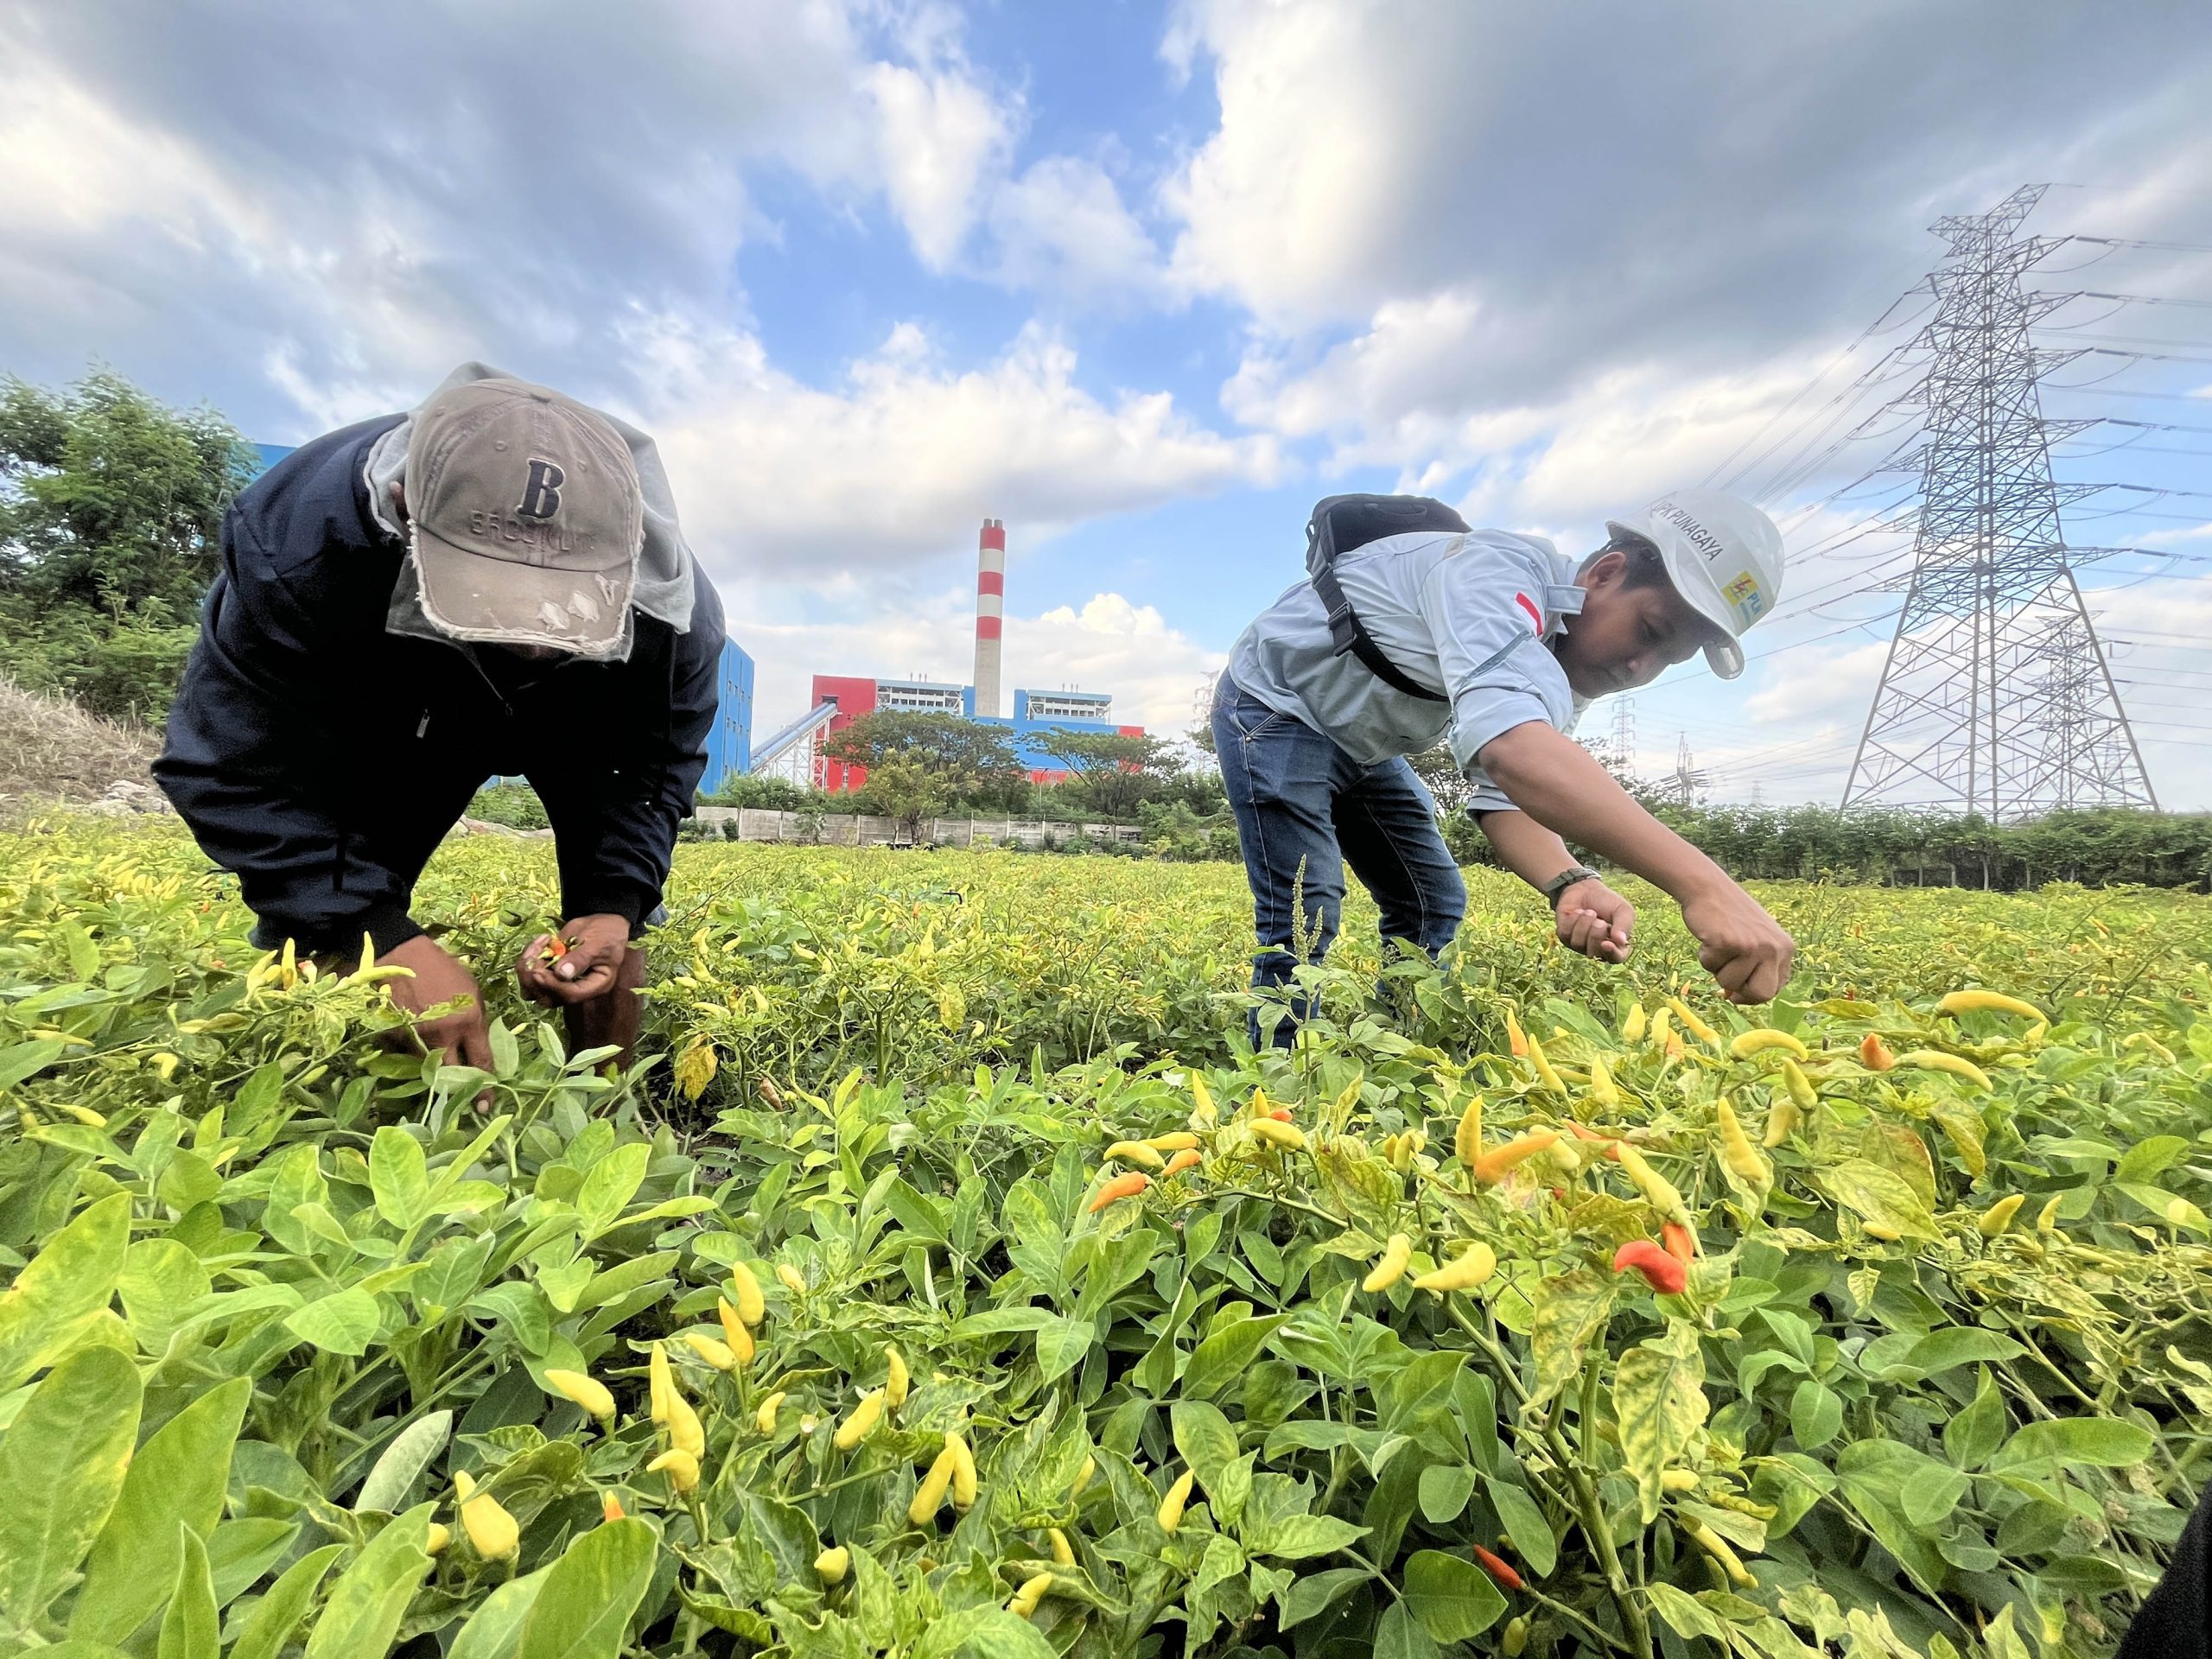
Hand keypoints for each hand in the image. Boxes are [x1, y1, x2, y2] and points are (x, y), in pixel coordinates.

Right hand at [376, 936, 493, 1095]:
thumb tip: (478, 1046)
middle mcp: (443, 1034)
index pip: (481, 1062)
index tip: (486, 1105)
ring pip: (427, 1067)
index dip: (485, 1086)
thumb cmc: (442, 968)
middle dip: (460, 1091)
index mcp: (468, 1021)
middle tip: (464, 1105)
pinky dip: (409, 1056)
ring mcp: (415, 1037)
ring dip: (433, 1071)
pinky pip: (403, 1056)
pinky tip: (410, 1044)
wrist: (401, 953)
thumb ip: (476, 1020)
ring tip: (435, 1069)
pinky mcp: (391, 1036)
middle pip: (453, 1075)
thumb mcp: (471, 990)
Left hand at [518, 914, 635, 1008]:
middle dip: (534, 979)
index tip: (539, 970)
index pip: (571, 995)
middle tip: (534, 953)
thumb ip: (580, 958)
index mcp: (594, 986)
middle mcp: (576, 990)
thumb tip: (562, 973)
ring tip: (537, 945)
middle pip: (548, 998)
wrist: (601, 923)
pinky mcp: (549, 975)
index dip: (553, 985)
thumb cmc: (605, 933)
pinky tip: (539, 942)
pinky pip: (530, 976)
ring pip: (533, 990)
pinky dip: (527, 961)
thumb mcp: (597, 943)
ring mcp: (560, 984)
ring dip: (526, 970)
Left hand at [1555, 879, 1634, 963]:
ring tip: (1589, 912)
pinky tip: (1578, 912)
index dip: (1611, 953)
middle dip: (1595, 934)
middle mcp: (1597, 948)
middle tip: (1600, 920)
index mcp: (1616, 945)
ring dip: (1584, 924)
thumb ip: (1624, 925)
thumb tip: (1621, 941)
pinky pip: (1565, 934)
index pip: (1616, 958)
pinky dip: (1572, 919)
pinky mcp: (1565, 937)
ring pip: (1578, 943)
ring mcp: (1579, 945)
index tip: (1606, 943)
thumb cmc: (1607, 902)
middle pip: (1594, 953)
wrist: (1586, 889)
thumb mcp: (1622, 910)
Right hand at [1679, 881, 1795, 1004]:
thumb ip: (1758, 967)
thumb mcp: (1756, 940)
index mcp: (1785, 949)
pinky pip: (1710, 967)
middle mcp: (1773, 948)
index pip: (1774, 990)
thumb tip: (1738, 996)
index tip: (1738, 990)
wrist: (1709, 888)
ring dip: (1717, 969)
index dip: (1753, 994)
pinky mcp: (1728, 943)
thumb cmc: (1730, 916)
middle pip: (1760, 995)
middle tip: (1726, 977)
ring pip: (1730, 983)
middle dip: (1740, 993)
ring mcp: (1751, 946)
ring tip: (1718, 945)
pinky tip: (1709, 937)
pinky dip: (1704, 956)